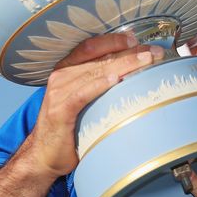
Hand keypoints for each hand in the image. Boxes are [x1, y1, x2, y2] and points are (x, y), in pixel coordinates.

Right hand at [15, 32, 163, 180]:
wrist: (43, 155)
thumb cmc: (68, 126)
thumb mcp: (83, 98)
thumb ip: (98, 83)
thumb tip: (131, 72)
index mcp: (67, 69)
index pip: (93, 46)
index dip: (116, 40)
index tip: (138, 40)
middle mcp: (62, 76)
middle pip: (100, 58)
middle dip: (129, 53)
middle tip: (154, 52)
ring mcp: (59, 93)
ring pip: (95, 72)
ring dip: (123, 65)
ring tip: (145, 61)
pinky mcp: (60, 111)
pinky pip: (82, 94)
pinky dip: (99, 85)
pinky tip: (116, 79)